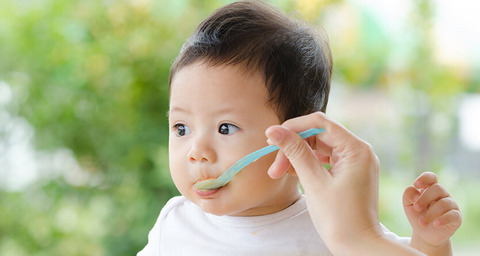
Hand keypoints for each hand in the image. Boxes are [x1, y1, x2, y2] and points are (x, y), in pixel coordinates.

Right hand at [266, 112, 423, 254]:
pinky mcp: (349, 172)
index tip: (271, 138)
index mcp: (356, 149)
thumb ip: (295, 153)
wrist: (358, 248)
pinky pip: (324, 160)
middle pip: (318, 136)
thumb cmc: (340, 219)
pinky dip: (307, 165)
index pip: (320, 123)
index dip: (293, 127)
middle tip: (274, 166)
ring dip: (297, 157)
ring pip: (319, 148)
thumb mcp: (313, 182)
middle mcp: (359, 151)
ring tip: (279, 173)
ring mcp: (355, 162)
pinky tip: (293, 174)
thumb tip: (274, 131)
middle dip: (293, 147)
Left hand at [403, 172, 461, 254]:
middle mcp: (442, 194)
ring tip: (422, 223)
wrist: (424, 234)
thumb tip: (416, 194)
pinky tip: (435, 224)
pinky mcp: (456, 217)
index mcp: (429, 188)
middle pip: (438, 188)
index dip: (424, 178)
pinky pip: (453, 215)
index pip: (431, 177)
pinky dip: (443, 219)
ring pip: (444, 203)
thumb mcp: (408, 205)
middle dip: (424, 198)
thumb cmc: (417, 215)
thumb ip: (408, 195)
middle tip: (416, 208)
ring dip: (430, 214)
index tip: (416, 185)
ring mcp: (451, 205)